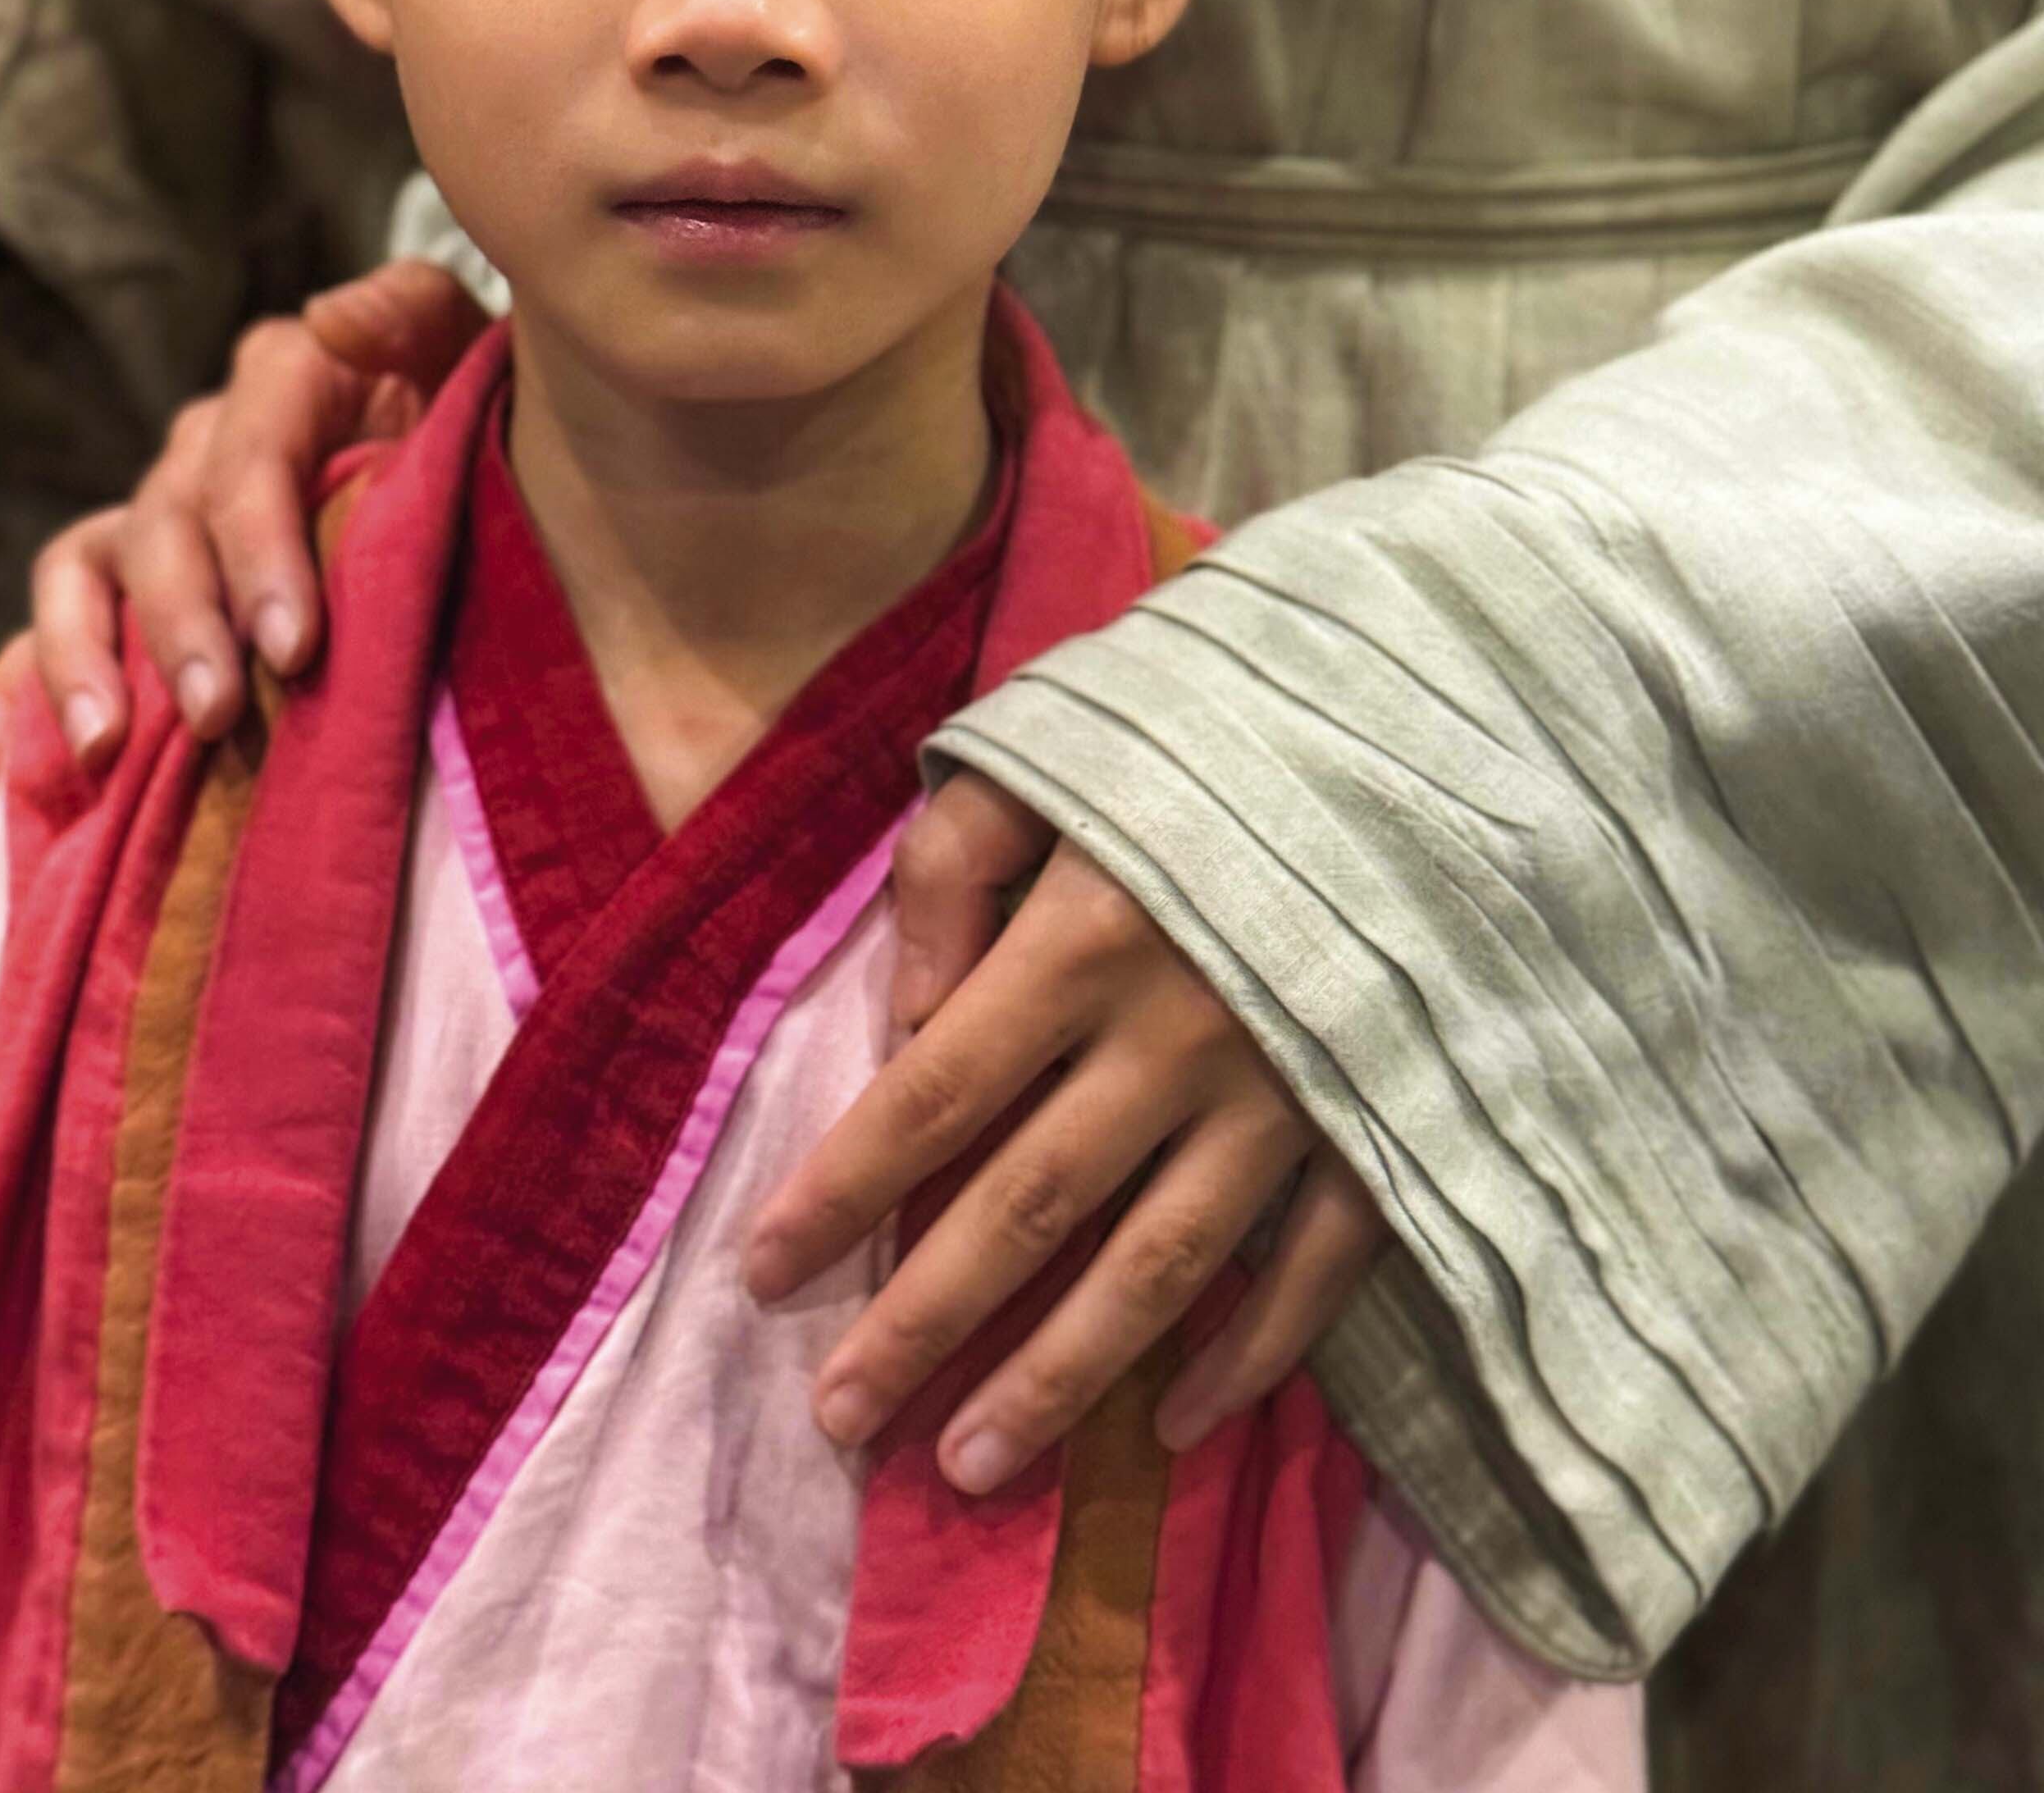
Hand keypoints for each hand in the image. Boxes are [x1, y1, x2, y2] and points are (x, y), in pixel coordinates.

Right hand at [0, 259, 486, 787]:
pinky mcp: (130, 596)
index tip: (293, 646)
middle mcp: (206, 446)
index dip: (259, 547)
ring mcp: (159, 521)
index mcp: (285, 382)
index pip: (247, 456)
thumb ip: (410, 316)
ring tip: (101, 746)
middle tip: (219, 716)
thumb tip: (329, 316)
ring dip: (78, 658)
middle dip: (183, 625)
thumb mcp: (469, 354)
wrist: (489, 485)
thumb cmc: (483, 425)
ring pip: (81, 571)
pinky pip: (47, 636)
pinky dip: (9, 693)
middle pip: (163, 525)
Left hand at [744, 771, 1381, 1481]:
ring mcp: (1289, 1095)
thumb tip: (902, 1026)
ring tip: (966, 1466)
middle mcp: (1178, 1032)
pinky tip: (1174, 1426)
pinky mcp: (1380, 1130)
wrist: (1427, 722)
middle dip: (921, 1325)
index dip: (840, 1193)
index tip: (762, 1276)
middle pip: (1024, 1208)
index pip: (931, 1096)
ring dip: (1057, 1380)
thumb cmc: (1205, 729)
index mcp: (1084, 932)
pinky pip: (1309, 1277)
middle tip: (838, 1419)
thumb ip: (951, 870)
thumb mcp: (1048, 752)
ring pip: (1154, 1272)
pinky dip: (1245, 1361)